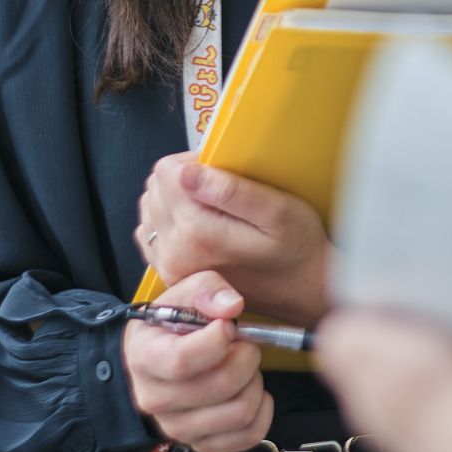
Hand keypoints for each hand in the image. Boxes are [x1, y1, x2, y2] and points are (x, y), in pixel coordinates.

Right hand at [123, 270, 273, 451]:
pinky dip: (262, 410)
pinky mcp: (200, 442)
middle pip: (221, 385)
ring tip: (242, 367)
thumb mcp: (179, 295)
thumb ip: (205, 288)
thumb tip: (232, 306)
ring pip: (240, 411)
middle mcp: (157, 399)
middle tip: (242, 344)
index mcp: (146, 358)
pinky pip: (248, 434)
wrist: (148, 363)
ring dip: (254, 382)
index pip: (184, 360)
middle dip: (246, 356)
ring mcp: (178, 426)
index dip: (217, 340)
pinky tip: (249, 389)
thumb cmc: (167, 328)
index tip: (227, 326)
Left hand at [137, 152, 331, 325]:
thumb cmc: (296, 249)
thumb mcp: (277, 210)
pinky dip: (169, 219)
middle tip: (219, 185)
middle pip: (155, 189)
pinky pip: (151, 232)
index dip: (193, 161)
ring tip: (210, 203)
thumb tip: (187, 172)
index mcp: (198, 233)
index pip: (166, 172)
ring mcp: (171, 267)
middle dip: (183, 178)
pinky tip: (197, 220)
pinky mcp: (173, 274)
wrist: (302, 290)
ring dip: (174, 198)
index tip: (220, 168)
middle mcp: (177, 253)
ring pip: (150, 209)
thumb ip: (231, 190)